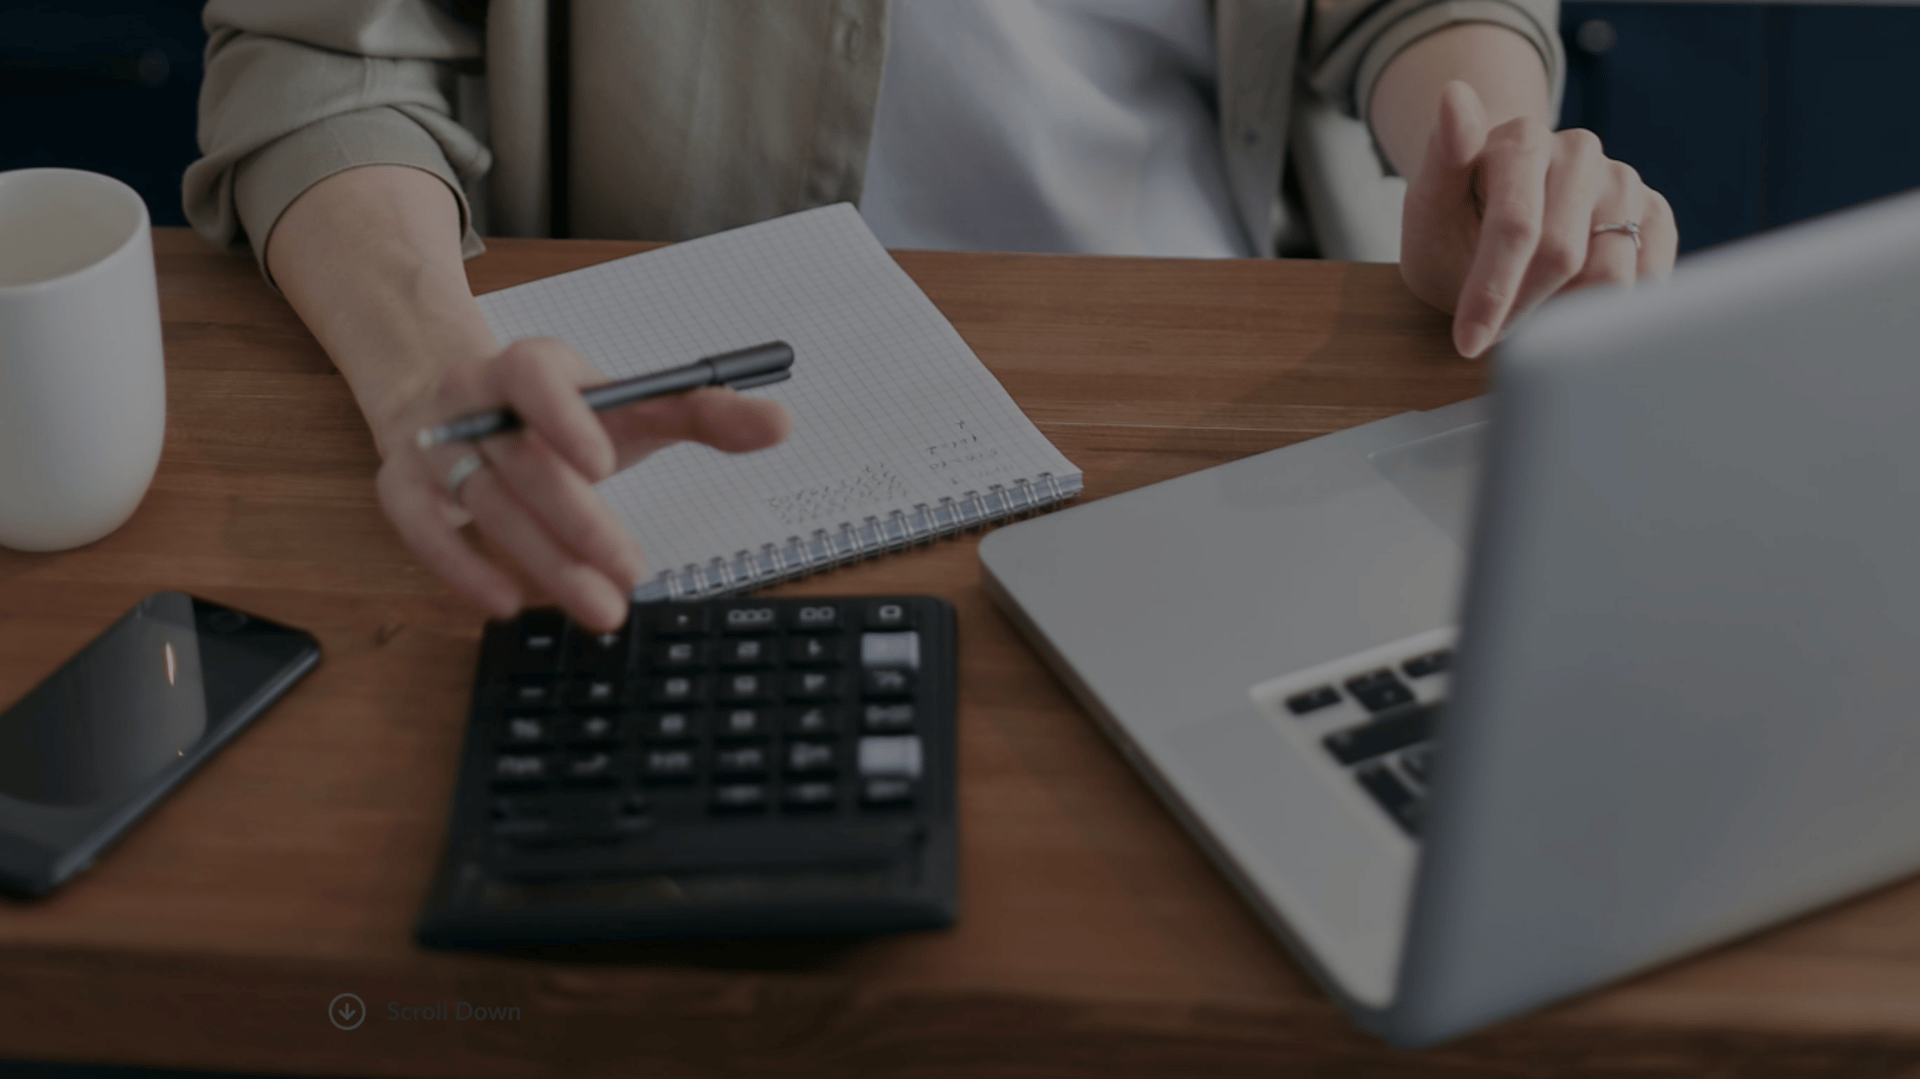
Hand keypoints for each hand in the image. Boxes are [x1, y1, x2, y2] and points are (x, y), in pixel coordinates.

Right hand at [373, 338, 789, 631]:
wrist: (457, 402)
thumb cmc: (559, 414)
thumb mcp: (629, 406)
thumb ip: (703, 413)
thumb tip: (780, 422)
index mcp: (529, 366)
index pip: (537, 378)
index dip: (564, 417)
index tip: (604, 465)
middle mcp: (474, 401)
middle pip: (523, 462)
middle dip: (579, 522)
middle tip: (631, 570)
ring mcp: (434, 444)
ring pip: (484, 504)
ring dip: (543, 560)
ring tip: (601, 607)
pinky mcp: (403, 488)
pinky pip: (422, 530)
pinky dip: (461, 568)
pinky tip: (507, 604)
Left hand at [1399, 81, 1677, 357]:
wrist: (1494, 222)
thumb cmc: (1454, 223)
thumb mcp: (1428, 205)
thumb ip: (1441, 158)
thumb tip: (1454, 94)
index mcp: (1522, 140)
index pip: (1515, 225)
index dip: (1492, 293)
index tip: (1468, 344)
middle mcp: (1581, 152)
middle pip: (1564, 256)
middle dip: (1524, 309)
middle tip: (1495, 333)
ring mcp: (1622, 181)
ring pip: (1614, 275)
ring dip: (1567, 313)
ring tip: (1532, 308)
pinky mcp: (1653, 213)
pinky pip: (1650, 277)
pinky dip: (1612, 309)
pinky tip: (1576, 307)